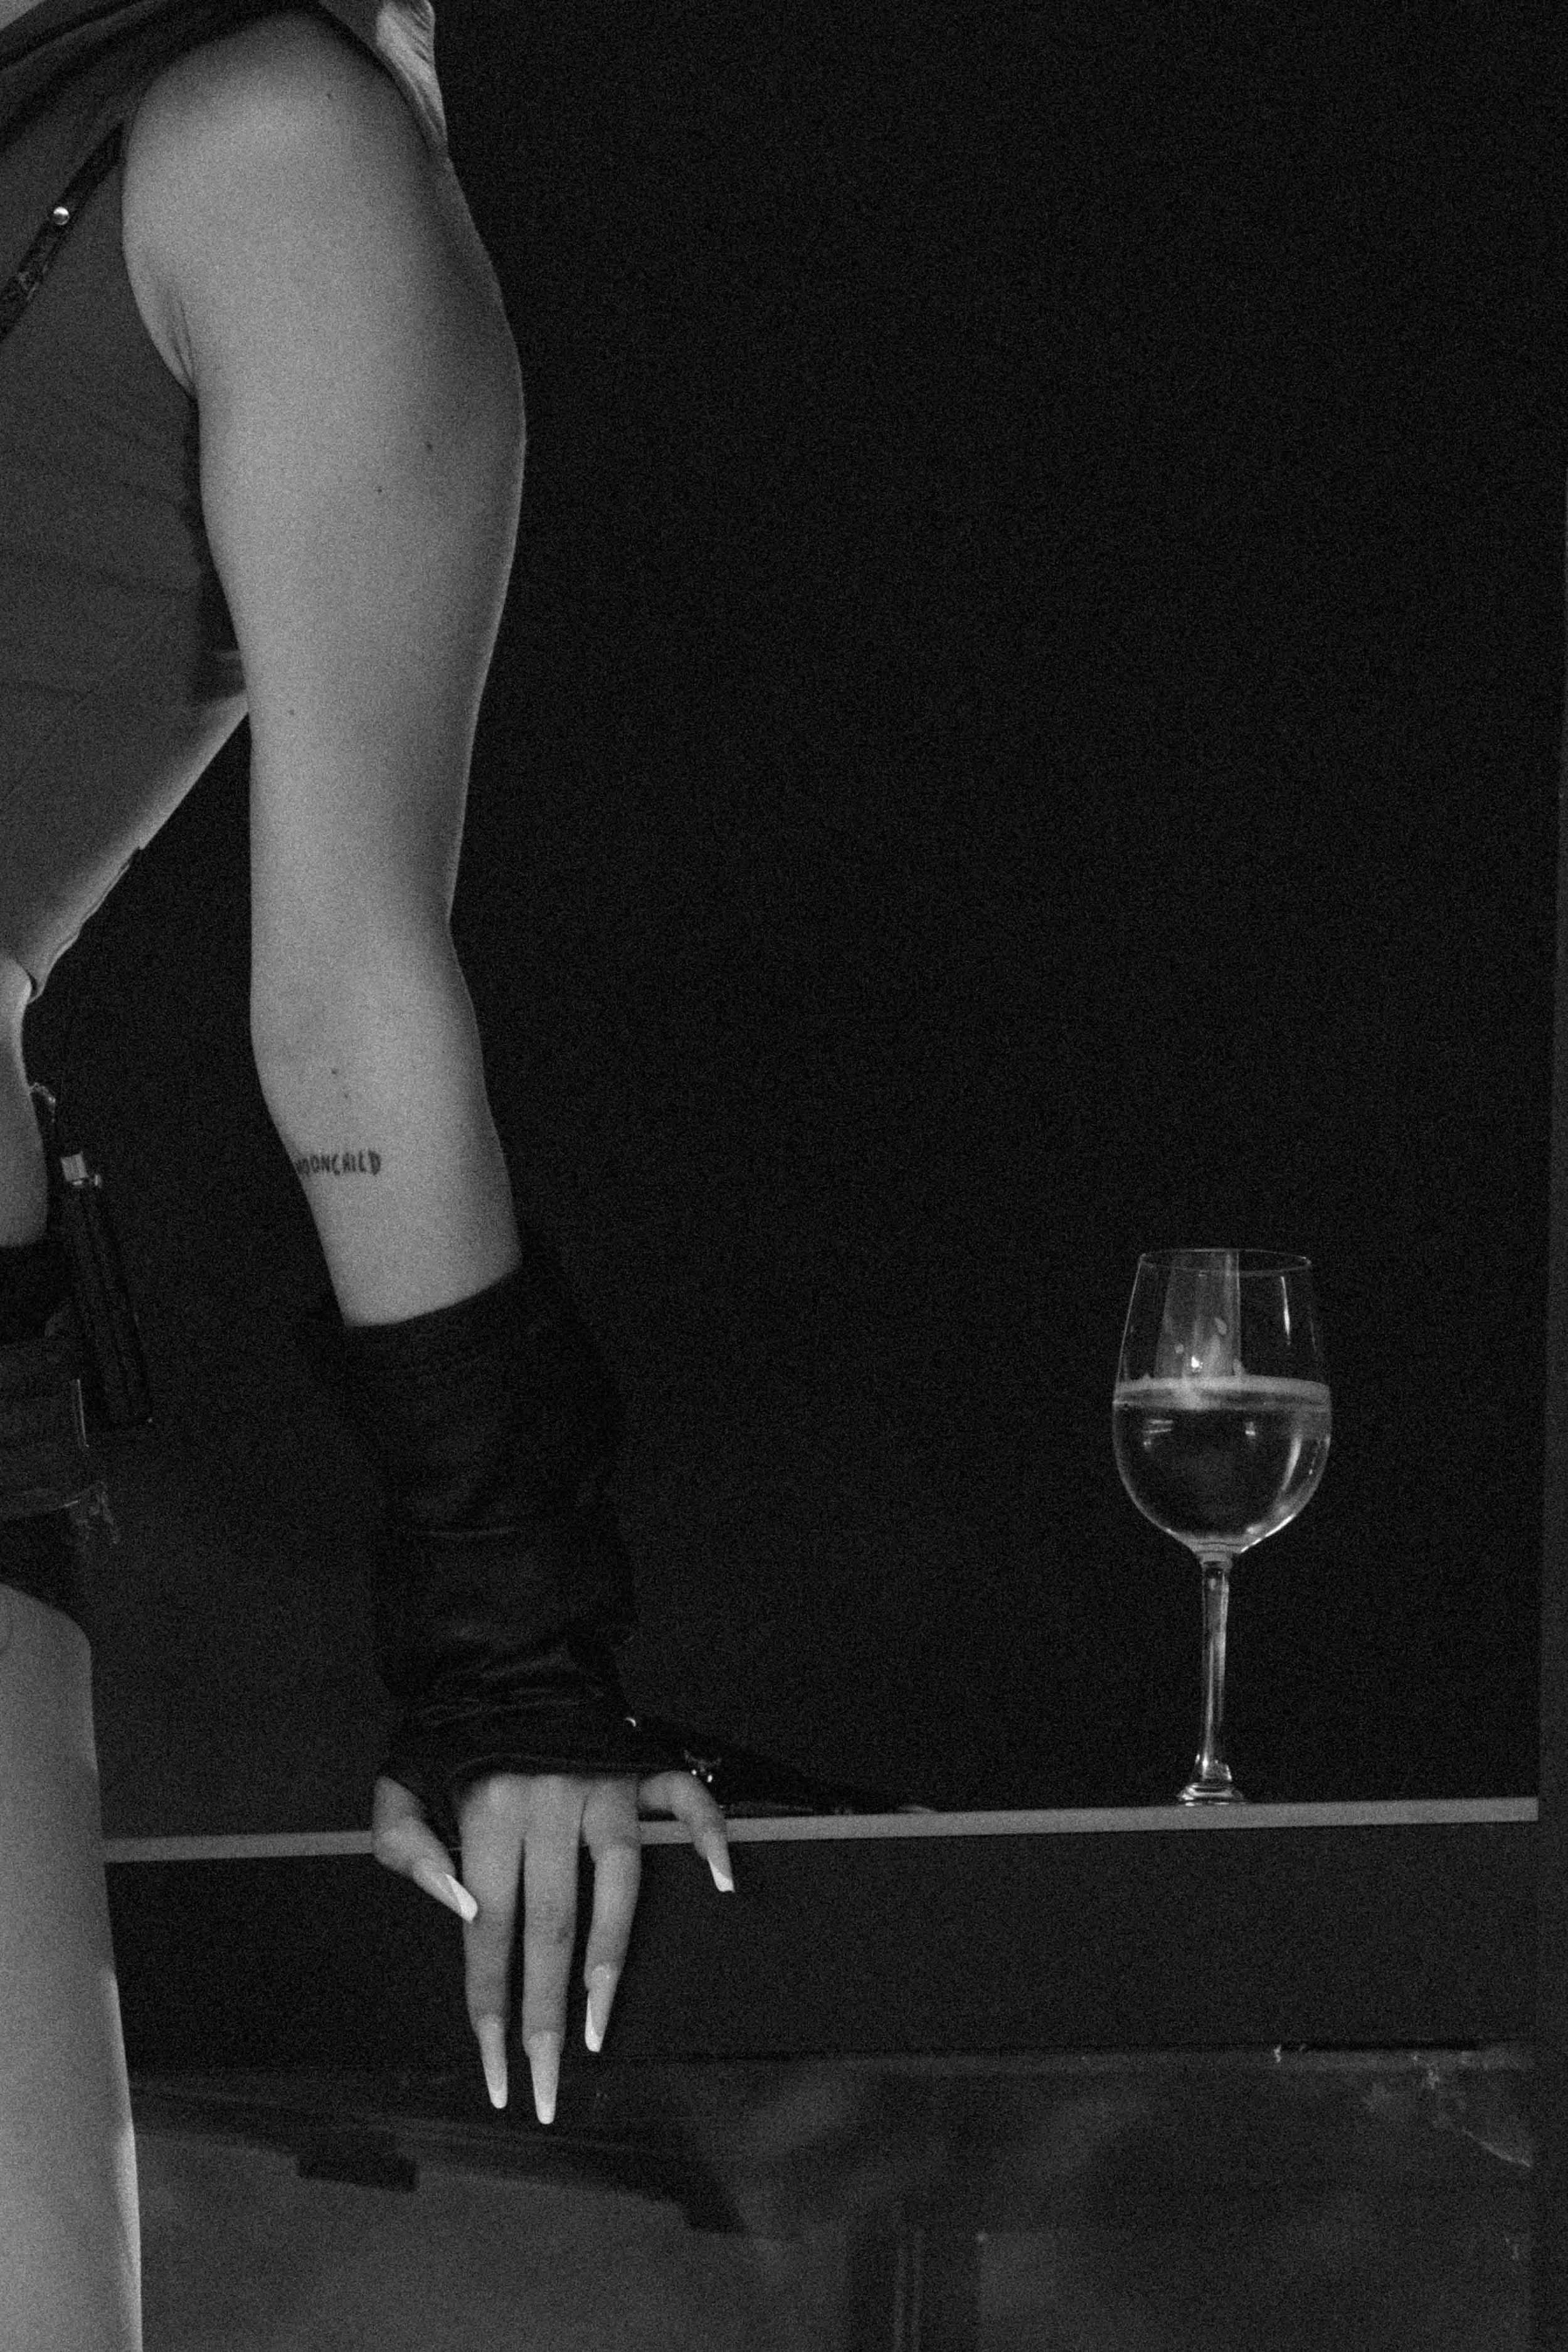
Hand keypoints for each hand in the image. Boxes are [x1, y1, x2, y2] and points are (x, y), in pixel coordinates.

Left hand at [371, 1767, 733, 2120]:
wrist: (499, 1657)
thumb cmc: (448, 1734)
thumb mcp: (398, 1784)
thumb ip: (408, 1848)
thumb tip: (464, 1913)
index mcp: (486, 1809)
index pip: (488, 1928)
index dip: (490, 2002)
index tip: (495, 2070)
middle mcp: (548, 1800)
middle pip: (552, 1926)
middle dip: (545, 2015)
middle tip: (546, 2086)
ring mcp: (602, 1784)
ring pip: (618, 1884)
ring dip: (611, 1963)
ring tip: (597, 2031)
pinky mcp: (641, 1766)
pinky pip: (686, 1799)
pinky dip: (709, 1836)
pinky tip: (723, 1881)